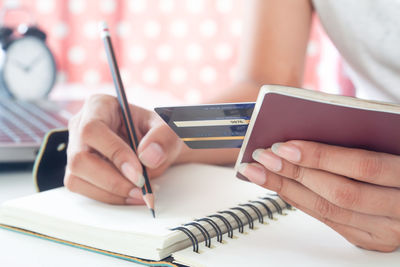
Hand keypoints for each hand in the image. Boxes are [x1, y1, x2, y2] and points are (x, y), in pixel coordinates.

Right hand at [65, 94, 183, 204]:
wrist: (156, 149)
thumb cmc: (158, 134)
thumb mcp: (169, 129)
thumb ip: (163, 138)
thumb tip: (148, 156)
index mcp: (100, 106)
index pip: (93, 130)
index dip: (114, 153)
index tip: (138, 173)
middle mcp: (80, 126)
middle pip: (80, 158)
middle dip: (112, 180)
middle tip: (141, 189)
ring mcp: (75, 150)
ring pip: (77, 178)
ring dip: (111, 192)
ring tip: (140, 194)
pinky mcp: (78, 171)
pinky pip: (83, 190)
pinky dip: (108, 197)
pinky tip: (130, 195)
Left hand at [238, 140, 399, 251]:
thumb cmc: (395, 156)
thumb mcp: (390, 142)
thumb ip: (360, 139)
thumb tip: (305, 130)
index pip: (362, 166)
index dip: (321, 156)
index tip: (284, 146)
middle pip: (339, 192)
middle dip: (295, 173)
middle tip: (263, 156)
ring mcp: (384, 230)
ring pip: (328, 210)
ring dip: (287, 188)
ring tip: (260, 171)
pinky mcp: (368, 238)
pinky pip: (327, 220)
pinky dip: (298, 201)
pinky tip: (279, 185)